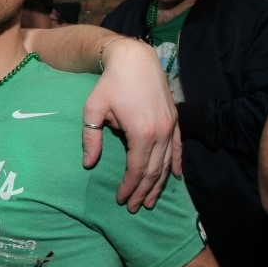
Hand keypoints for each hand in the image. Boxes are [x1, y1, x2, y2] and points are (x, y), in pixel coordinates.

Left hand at [83, 38, 180, 211]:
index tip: (120, 199)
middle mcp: (161, 132)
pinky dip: (177, 164)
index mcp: (141, 132)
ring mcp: (172, 126)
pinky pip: (179, 147)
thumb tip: (88, 164)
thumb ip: (91, 138)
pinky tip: (175, 176)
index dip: (129, 187)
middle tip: (134, 207)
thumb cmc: (110, 83)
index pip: (137, 169)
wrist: (135, 59)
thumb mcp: (93, 110)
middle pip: (154, 171)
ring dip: (159, 184)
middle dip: (143, 191)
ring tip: (150, 200)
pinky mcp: (175, 120)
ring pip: (168, 163)